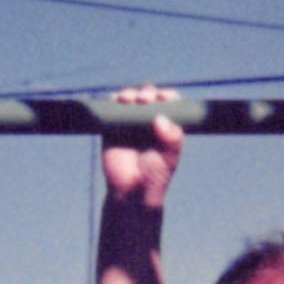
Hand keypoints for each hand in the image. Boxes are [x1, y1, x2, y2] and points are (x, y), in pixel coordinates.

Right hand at [102, 84, 184, 207]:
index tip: (164, 97)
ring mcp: (130, 122)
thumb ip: (172, 139)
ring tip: (129, 99)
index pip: (169, 104)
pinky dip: (113, 100)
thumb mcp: (169, 157)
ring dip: (130, 94)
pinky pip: (112, 108)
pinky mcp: (112, 126)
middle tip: (145, 99)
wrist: (131, 190)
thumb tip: (160, 118)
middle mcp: (148, 121)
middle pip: (148, 97)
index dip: (167, 96)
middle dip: (147, 93)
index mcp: (166, 125)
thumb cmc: (155, 175)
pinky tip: (117, 101)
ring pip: (130, 99)